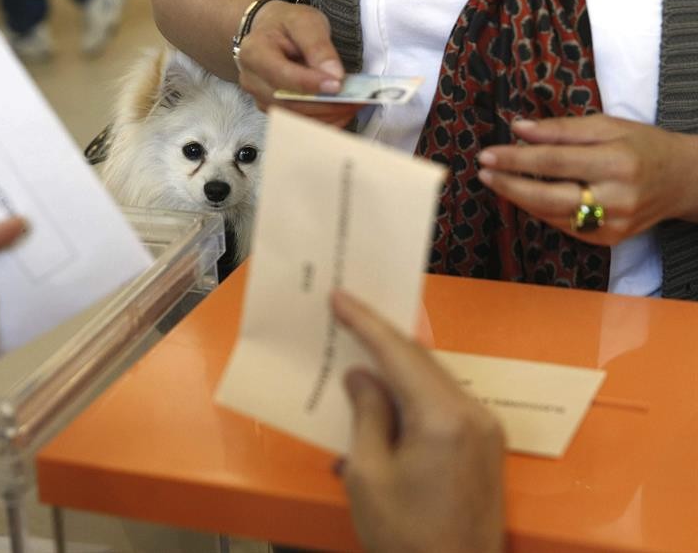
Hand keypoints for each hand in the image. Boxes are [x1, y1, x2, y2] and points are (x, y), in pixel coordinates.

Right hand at [237, 0, 361, 126]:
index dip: (310, 84)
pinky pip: (298, 122)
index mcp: (254, 53)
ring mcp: (260, 99)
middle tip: (354, 101)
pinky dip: (322, 121)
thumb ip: (318, 46)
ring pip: (294, 117)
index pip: (282, 75)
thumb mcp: (305, 22)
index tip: (338, 86)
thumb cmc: (287, 25)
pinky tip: (341, 114)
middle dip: (324, 105)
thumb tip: (334, 76)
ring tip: (352, 107)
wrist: (270, 33)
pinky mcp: (273, 111)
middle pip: (288, 102)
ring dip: (326, 117)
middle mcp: (252, 81)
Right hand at [332, 291, 503, 552]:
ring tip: (364, 346)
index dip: (365, 323)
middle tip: (348, 315)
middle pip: (421, 360)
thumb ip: (366, 414)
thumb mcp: (368, 474)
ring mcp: (485, 429)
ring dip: (399, 363)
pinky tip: (391, 390)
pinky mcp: (487, 444)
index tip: (340, 298)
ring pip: (435, 378)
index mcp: (442, 418)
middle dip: (382, 337)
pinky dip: (415, 389)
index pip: (398, 354)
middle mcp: (473, 413)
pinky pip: (446, 400)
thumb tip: (362, 377)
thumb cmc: (404, 536)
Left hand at [477, 115, 697, 245]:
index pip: (554, 161)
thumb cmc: (642, 145)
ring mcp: (612, 224)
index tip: (487, 154)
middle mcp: (616, 197)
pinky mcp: (607, 240)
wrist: (683, 180)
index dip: (516, 159)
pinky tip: (524, 196)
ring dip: (519, 199)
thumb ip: (560, 129)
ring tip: (497, 181)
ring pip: (551, 215)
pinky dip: (540, 210)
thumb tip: (517, 128)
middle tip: (483, 172)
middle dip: (509, 185)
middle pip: (548, 196)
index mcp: (617, 161)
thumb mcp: (607, 126)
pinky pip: (562, 226)